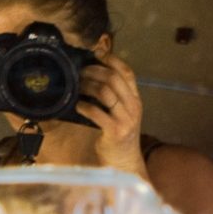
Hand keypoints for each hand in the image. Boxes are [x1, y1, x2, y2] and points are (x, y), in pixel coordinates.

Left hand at [77, 54, 147, 179]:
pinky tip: (77, 105)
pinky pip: (97, 113)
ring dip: (88, 86)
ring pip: (106, 92)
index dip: (112, 59)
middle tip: (80, 71)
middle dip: (95, 71)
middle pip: (114, 78)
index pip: (127, 72)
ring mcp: (126, 119)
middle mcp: (133, 106)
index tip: (97, 52)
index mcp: (135, 99)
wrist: (125, 161)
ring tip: (77, 86)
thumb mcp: (122, 112)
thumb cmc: (119, 134)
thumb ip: (114, 96)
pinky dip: (85, 107)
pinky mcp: (115, 131)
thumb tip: (92, 76)